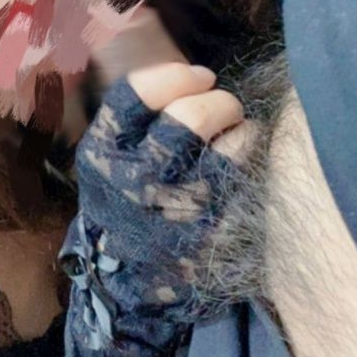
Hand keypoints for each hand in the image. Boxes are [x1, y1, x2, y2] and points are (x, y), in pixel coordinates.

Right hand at [56, 62, 249, 356]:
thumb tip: (188, 67)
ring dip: (241, 129)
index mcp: (102, 155)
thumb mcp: (108, 161)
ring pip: (231, 146)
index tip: (199, 75)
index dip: (177, 75)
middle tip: (224, 106)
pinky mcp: (215, 237)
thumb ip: (134, 115)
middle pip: (190, 117)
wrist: (129, 289)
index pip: (137, 94)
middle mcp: (135, 182)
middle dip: (218, 101)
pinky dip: (253, 161)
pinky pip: (250, 180)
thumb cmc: (127, 204)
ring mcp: (178, 213)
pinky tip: (246, 160)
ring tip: (237, 133)